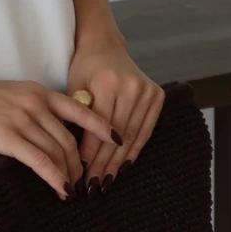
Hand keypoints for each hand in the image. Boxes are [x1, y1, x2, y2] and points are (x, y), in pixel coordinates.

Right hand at [0, 69, 124, 200]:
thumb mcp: (14, 97)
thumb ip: (35, 111)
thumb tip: (51, 136)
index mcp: (39, 93)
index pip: (81, 110)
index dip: (102, 127)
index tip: (117, 140)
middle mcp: (36, 103)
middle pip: (71, 139)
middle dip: (81, 164)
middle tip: (84, 182)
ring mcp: (23, 119)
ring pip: (58, 152)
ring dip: (69, 175)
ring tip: (72, 190)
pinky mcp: (8, 136)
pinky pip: (40, 161)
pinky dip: (55, 177)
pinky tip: (62, 190)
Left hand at [67, 33, 164, 192]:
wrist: (105, 45)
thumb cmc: (84, 68)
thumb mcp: (74, 88)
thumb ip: (78, 118)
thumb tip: (75, 157)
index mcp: (108, 83)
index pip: (99, 127)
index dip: (90, 153)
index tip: (81, 173)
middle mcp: (131, 87)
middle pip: (117, 135)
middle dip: (104, 163)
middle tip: (94, 186)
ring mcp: (147, 91)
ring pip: (132, 136)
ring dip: (119, 162)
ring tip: (107, 181)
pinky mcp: (157, 96)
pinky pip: (145, 130)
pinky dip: (134, 150)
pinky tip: (124, 167)